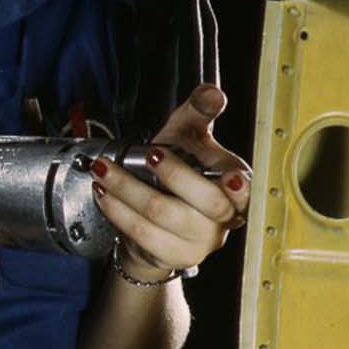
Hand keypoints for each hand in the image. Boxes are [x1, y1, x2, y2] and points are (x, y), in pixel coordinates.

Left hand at [92, 84, 250, 280]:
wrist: (155, 217)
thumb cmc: (177, 167)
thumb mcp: (186, 135)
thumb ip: (198, 111)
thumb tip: (212, 92)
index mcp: (235, 186)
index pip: (245, 188)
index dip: (241, 187)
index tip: (232, 178)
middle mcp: (224, 218)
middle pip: (205, 201)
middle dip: (174, 174)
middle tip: (150, 153)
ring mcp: (200, 241)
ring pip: (162, 214)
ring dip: (127, 188)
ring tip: (104, 169)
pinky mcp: (174, 256)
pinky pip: (141, 234)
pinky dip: (118, 210)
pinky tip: (105, 193)